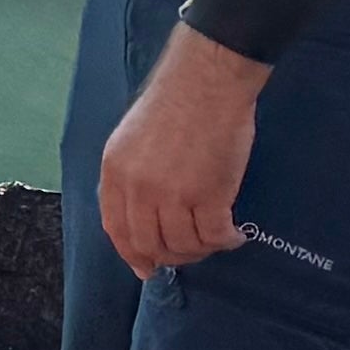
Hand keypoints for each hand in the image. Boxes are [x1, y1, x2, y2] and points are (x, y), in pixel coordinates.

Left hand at [100, 25, 270, 271]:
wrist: (206, 81)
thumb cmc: (175, 102)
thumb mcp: (131, 140)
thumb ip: (130, 177)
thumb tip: (140, 215)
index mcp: (115, 173)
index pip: (116, 229)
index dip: (132, 253)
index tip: (146, 267)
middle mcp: (138, 189)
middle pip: (149, 243)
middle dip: (171, 256)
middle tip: (191, 252)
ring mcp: (172, 195)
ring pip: (183, 245)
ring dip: (202, 250)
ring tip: (216, 239)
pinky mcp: (208, 195)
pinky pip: (214, 236)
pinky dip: (226, 241)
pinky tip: (235, 235)